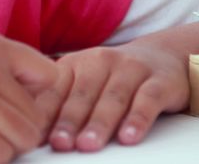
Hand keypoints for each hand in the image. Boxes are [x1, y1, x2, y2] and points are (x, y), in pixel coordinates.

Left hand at [48, 42, 188, 151]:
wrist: (165, 55)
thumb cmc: (114, 78)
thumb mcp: (84, 83)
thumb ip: (61, 103)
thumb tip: (33, 133)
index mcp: (76, 63)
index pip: (56, 89)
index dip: (45, 113)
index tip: (35, 136)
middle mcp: (101, 61)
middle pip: (83, 95)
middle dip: (69, 121)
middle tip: (60, 143)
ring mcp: (131, 68)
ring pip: (113, 98)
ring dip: (100, 123)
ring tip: (88, 144)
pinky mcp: (160, 80)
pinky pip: (148, 100)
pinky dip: (138, 119)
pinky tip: (129, 136)